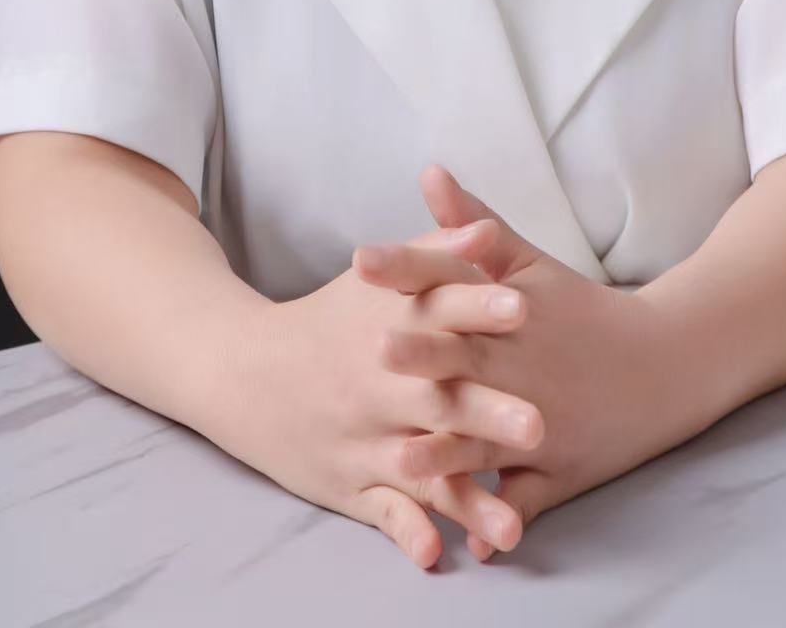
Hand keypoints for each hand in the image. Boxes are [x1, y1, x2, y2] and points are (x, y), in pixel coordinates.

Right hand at [225, 222, 544, 571]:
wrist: (246, 371)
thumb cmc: (332, 319)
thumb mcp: (380, 281)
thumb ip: (439, 253)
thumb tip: (491, 231)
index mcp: (390, 326)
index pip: (441, 311)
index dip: (479, 309)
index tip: (521, 306)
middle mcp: (378, 385)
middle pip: (440, 399)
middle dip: (488, 413)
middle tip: (538, 425)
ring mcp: (365, 440)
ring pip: (423, 471)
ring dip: (466, 498)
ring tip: (511, 525)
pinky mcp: (351, 484)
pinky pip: (384, 513)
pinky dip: (407, 534)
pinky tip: (438, 554)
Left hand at [354, 165, 664, 560]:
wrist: (666, 362)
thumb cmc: (583, 310)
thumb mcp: (527, 263)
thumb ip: (473, 223)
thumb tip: (428, 172)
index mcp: (510, 310)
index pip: (450, 281)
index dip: (406, 269)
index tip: (360, 259)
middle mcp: (524, 363)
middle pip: (466, 357)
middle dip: (424, 356)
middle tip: (376, 350)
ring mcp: (543, 420)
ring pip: (489, 438)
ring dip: (447, 452)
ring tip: (402, 460)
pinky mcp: (562, 469)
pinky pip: (530, 499)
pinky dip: (504, 519)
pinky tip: (475, 544)